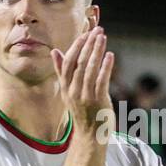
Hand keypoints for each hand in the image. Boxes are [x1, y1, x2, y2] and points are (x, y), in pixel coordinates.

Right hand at [51, 26, 113, 145]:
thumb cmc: (82, 110)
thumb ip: (62, 71)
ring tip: (103, 37)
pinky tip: (110, 55)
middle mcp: (73, 91)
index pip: (67, 63)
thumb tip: (54, 52)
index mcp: (66, 87)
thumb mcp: (69, 91)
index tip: (85, 34)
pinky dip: (105, 67)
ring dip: (97, 51)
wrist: (90, 135)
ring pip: (90, 69)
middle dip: (88, 45)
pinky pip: (101, 80)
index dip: (76, 47)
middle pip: (79, 63)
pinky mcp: (98, 100)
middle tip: (97, 30)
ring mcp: (85, 96)